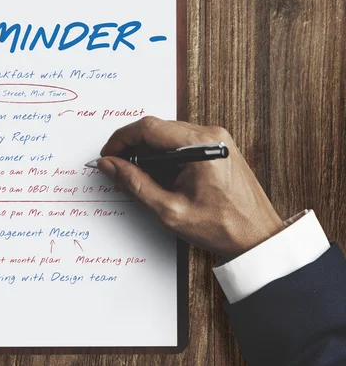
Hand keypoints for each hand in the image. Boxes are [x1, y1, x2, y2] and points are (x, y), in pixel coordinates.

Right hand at [98, 116, 283, 258]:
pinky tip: (158, 178)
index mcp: (201, 145)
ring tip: (138, 179)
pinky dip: (164, 157)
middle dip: (132, 148)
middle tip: (118, 171)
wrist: (258, 237)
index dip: (121, 140)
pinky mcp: (217, 148)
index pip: (148, 127)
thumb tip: (109, 165)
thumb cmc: (222, 227)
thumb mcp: (169, 211)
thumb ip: (134, 184)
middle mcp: (211, 135)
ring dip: (148, 153)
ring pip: (167, 135)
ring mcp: (217, 139)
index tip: (107, 156)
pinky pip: (181, 143)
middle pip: (157, 129)